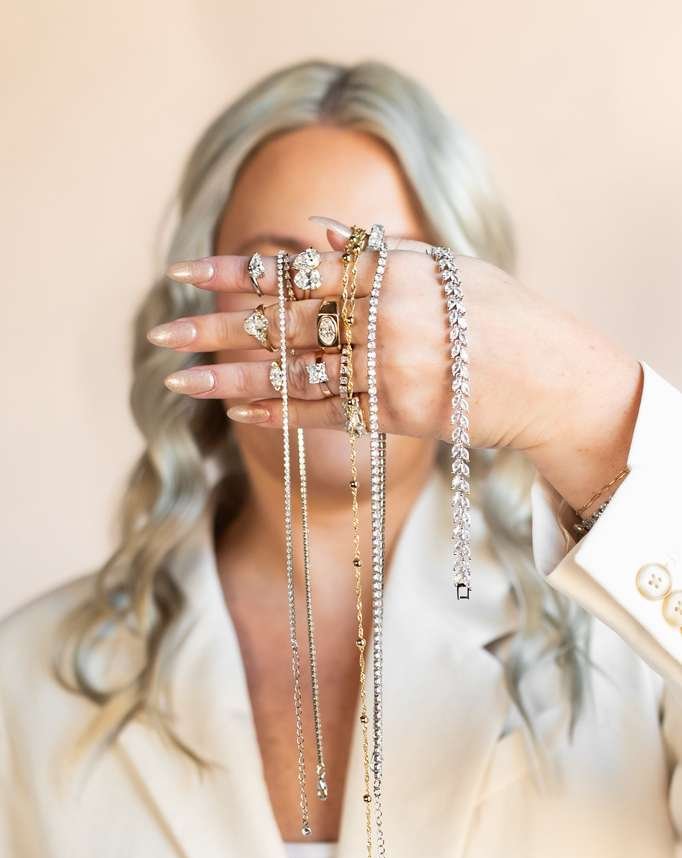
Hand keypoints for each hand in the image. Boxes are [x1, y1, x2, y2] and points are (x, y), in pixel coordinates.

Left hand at [150, 218, 642, 511]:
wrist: (550, 378)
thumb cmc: (499, 313)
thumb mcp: (446, 264)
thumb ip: (380, 250)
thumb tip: (319, 230)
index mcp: (388, 271)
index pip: (294, 269)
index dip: (233, 272)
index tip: (182, 272)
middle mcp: (380, 318)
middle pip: (280, 324)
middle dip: (214, 331)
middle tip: (162, 336)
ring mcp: (386, 371)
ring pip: (291, 375)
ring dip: (230, 382)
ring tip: (179, 382)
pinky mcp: (394, 415)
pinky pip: (324, 414)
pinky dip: (279, 414)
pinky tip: (238, 414)